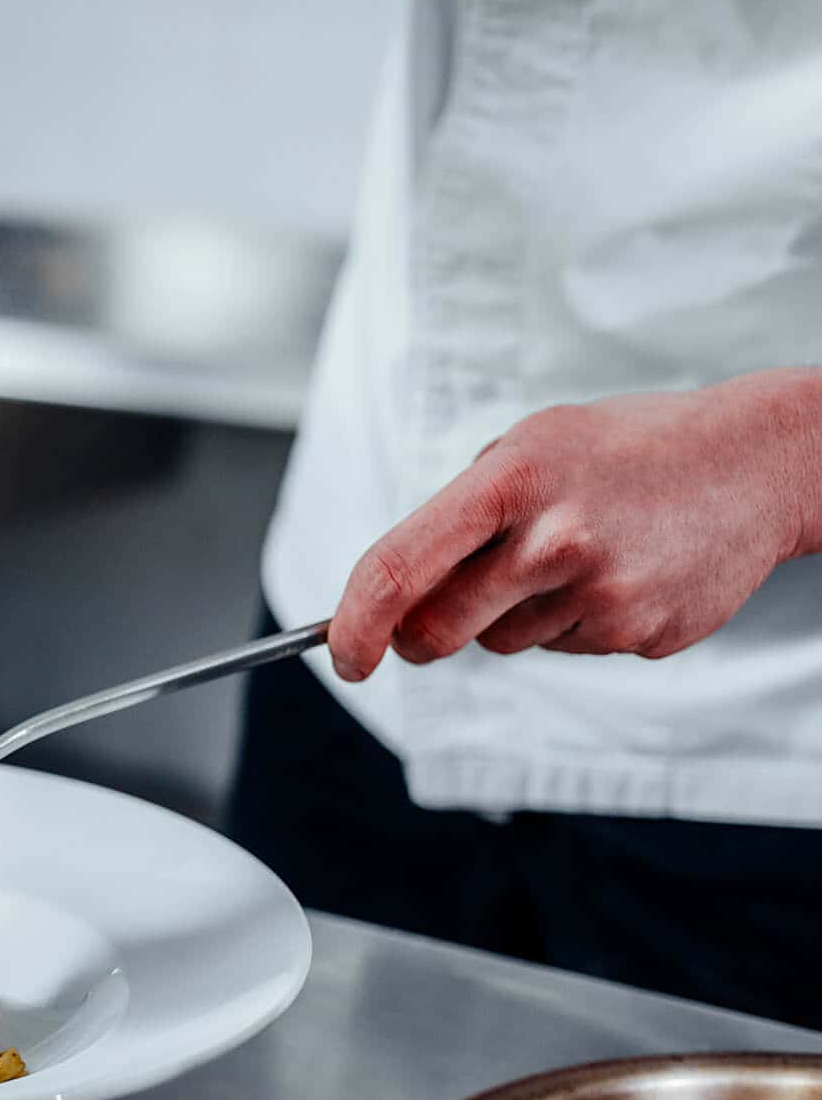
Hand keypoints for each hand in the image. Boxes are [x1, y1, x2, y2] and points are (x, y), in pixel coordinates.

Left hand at [328, 369, 821, 681]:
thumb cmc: (624, 450)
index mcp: (510, 481)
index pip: (399, 568)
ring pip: (503, 642)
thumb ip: (459, 513)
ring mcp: (602, 591)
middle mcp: (554, 539)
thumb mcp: (530, 445)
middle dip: (419, 637)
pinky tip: (617, 572)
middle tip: (431, 623)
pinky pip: (566, 647)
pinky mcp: (641, 633)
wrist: (757, 462)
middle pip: (438, 630)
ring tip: (572, 557)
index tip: (342, 655)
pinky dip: (573, 621)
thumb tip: (390, 590)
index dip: (353, 624)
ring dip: (511, 615)